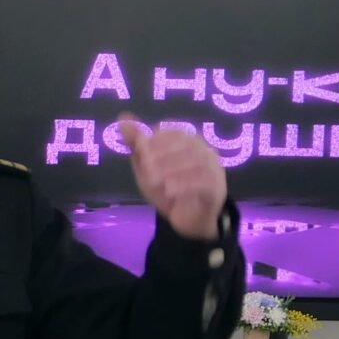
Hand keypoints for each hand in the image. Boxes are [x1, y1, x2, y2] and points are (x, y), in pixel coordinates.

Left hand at [117, 113, 225, 241]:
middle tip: (147, 172)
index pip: (171, 131)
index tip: (142, 155)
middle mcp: (202, 150)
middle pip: (185, 143)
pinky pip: (204, 181)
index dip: (155, 141)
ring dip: (171, 170)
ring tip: (155, 182)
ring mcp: (212, 168)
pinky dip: (184, 184)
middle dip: (162, 156)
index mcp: (186, 141)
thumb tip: (122, 118)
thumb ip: (136, 144)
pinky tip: (169, 191)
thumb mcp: (147, 168)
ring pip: (195, 160)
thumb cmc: (168, 188)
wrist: (189, 220)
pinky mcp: (216, 187)